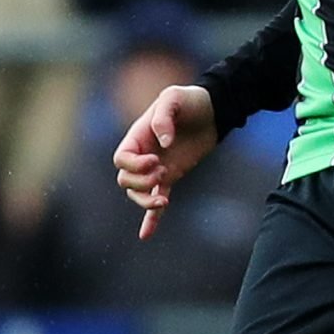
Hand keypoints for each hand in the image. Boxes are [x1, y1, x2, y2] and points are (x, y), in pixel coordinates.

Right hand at [112, 84, 218, 239]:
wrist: (213, 110)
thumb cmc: (190, 100)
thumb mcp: (173, 98)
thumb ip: (163, 117)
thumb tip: (163, 144)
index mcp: (137, 137)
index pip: (121, 159)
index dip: (135, 165)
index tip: (156, 159)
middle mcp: (143, 155)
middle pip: (125, 180)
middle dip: (141, 183)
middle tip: (163, 171)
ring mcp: (156, 168)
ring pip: (138, 193)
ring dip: (146, 201)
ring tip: (165, 199)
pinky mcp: (171, 177)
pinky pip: (157, 201)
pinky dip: (151, 219)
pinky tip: (146, 236)